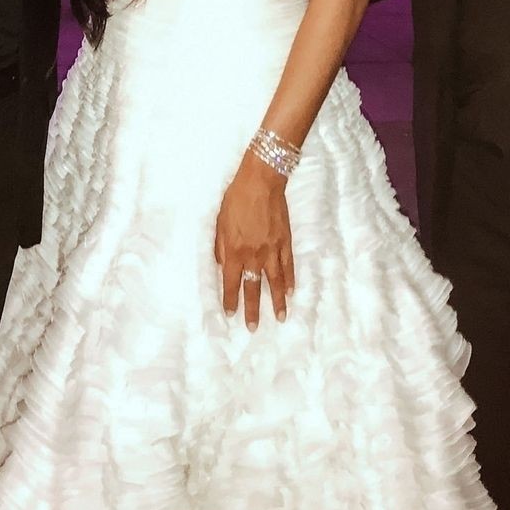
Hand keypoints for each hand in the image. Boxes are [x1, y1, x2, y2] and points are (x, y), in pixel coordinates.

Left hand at [214, 158, 294, 329]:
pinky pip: (288, 267)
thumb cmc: (236, 199)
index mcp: (234, 251)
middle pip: (253, 288)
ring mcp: (272, 250)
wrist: (262, 181)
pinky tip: (290, 293)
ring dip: (276, 302)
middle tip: (253, 328)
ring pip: (275, 282)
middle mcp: (254, 255)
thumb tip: (223, 265)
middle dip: (252, 310)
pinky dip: (289, 281)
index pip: (232, 282)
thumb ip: (220, 246)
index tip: (231, 315)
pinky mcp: (286, 242)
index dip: (231, 300)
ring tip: (280, 318)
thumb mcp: (219, 222)